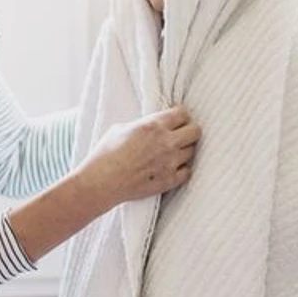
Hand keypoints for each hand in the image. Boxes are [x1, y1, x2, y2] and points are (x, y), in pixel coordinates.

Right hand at [81, 105, 201, 205]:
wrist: (101, 182)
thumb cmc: (106, 154)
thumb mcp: (121, 128)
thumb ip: (142, 125)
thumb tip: (152, 125)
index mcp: (153, 126)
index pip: (183, 114)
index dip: (180, 116)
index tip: (177, 120)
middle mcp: (166, 143)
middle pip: (195, 131)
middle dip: (189, 131)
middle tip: (180, 134)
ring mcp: (169, 163)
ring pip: (192, 151)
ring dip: (184, 150)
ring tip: (171, 152)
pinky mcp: (169, 180)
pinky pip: (187, 171)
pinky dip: (181, 169)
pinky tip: (171, 167)